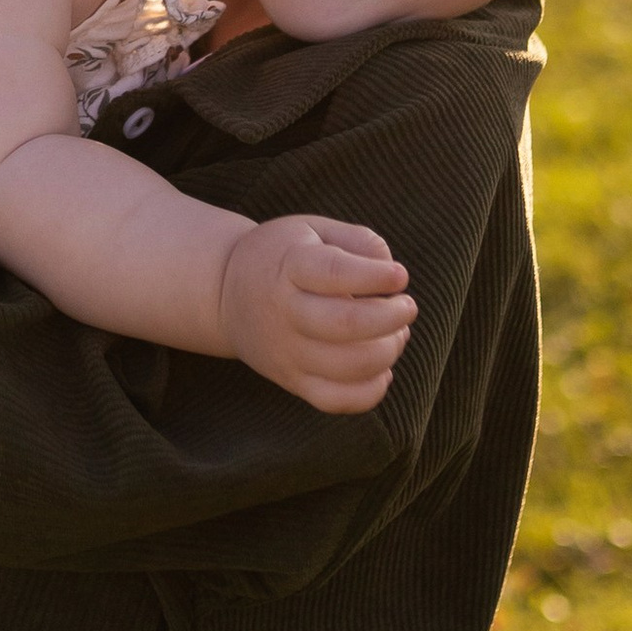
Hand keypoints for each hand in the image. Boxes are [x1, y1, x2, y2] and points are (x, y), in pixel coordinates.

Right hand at [218, 213, 415, 414]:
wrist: (225, 294)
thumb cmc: (283, 256)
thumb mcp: (314, 229)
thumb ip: (358, 240)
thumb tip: (391, 271)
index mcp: (290, 266)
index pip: (334, 272)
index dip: (375, 276)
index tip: (399, 276)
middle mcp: (284, 311)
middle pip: (345, 325)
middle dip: (390, 318)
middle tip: (406, 307)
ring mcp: (286, 351)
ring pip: (346, 367)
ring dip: (387, 352)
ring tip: (395, 335)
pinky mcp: (291, 380)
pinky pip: (334, 400)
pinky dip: (369, 392)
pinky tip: (381, 369)